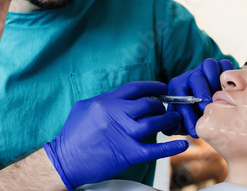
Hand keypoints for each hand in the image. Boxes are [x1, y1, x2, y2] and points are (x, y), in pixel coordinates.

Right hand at [43, 81, 188, 190]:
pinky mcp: (127, 153)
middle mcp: (117, 114)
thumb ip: (105, 100)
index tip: (163, 88)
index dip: (153, 86)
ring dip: (168, 121)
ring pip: (156, 123)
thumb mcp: (85, 108)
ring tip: (173, 121)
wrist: (64, 161)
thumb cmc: (72, 135)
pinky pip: (155, 149)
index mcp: (107, 101)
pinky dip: (171, 147)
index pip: (137, 88)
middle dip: (161, 106)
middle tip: (164, 110)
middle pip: (150, 104)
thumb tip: (123, 98)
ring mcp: (124, 134)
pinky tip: (182, 145)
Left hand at [166, 58, 233, 137]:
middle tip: (208, 109)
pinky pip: (225, 65)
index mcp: (177, 87)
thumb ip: (173, 125)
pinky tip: (230, 93)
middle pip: (195, 77)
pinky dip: (229, 76)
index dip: (188, 113)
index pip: (179, 95)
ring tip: (220, 98)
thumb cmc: (189, 118)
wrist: (203, 111)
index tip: (195, 128)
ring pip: (210, 65)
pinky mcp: (220, 67)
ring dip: (215, 82)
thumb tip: (178, 125)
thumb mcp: (179, 124)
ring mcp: (205, 69)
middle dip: (202, 94)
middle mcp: (191, 75)